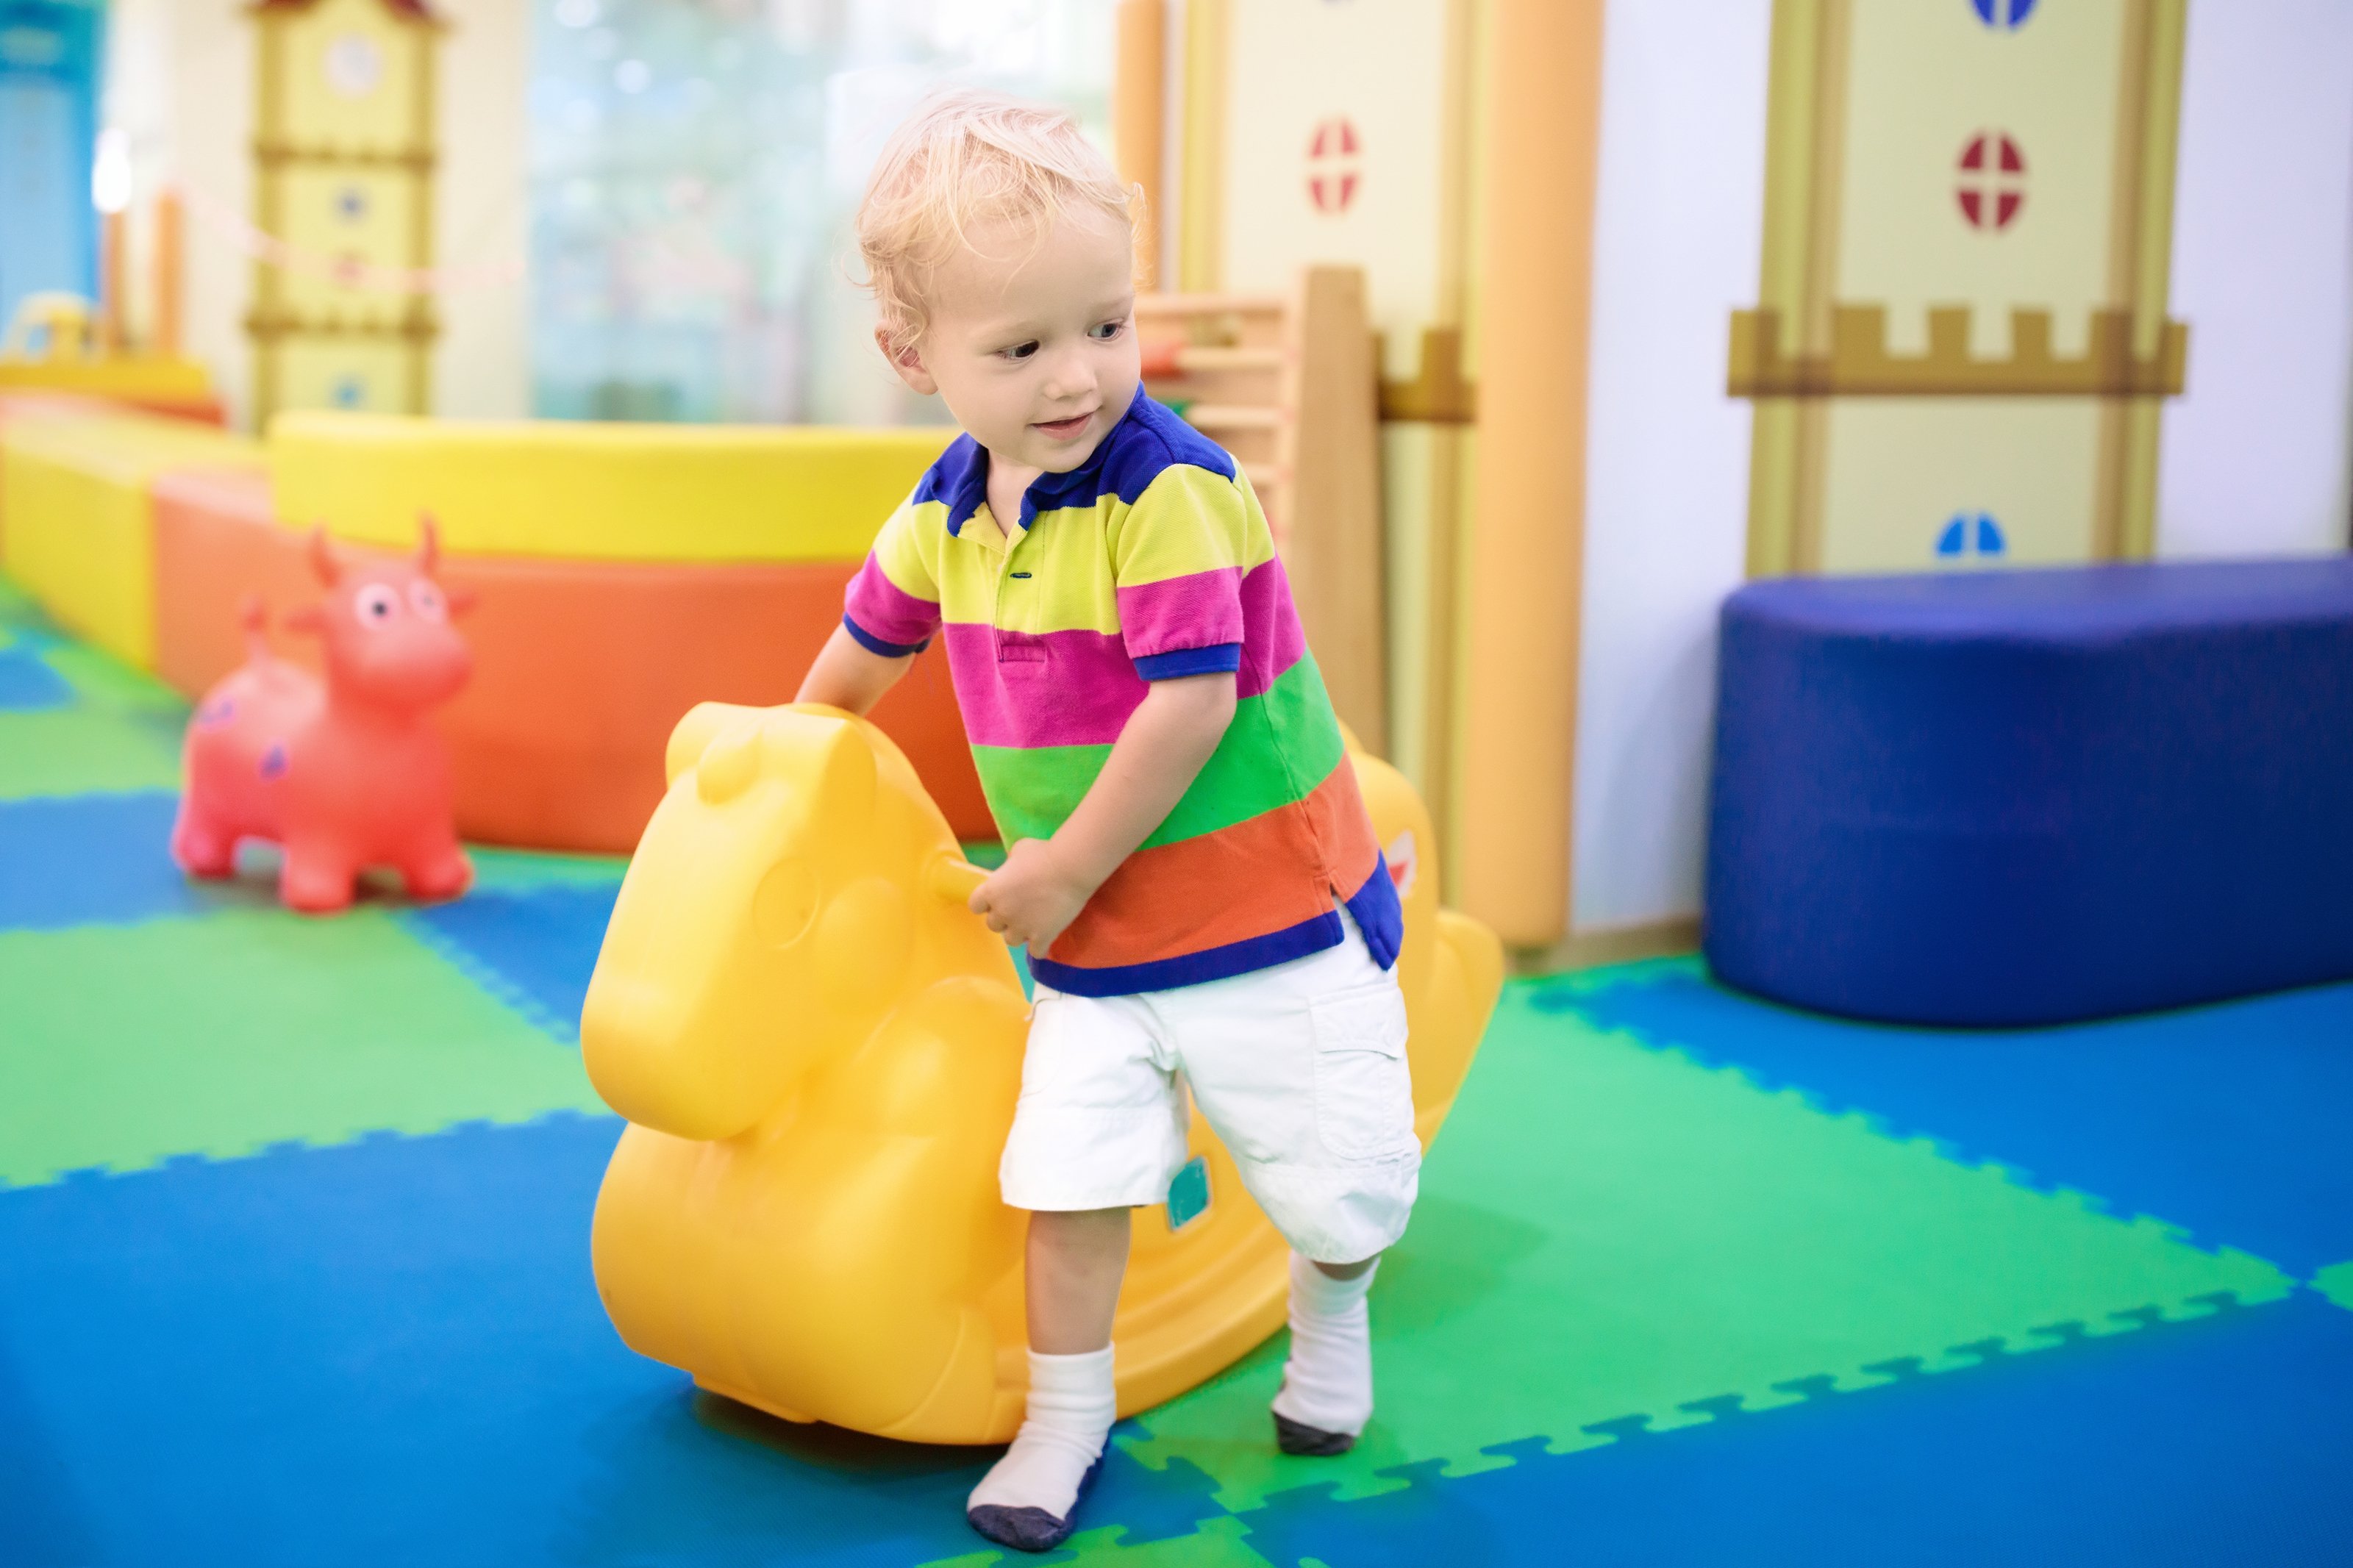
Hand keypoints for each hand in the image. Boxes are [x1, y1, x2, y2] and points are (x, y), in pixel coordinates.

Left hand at [971, 837, 1096, 954]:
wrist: (1071, 868)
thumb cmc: (1044, 854)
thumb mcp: (1019, 850)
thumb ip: (1009, 864)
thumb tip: (1012, 868)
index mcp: (992, 891)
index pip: (975, 906)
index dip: (986, 903)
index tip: (998, 899)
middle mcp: (1002, 912)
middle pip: (993, 925)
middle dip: (1004, 918)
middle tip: (1019, 908)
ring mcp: (1022, 927)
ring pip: (1011, 940)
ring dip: (1019, 932)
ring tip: (1032, 922)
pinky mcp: (1042, 937)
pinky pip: (1036, 952)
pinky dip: (1040, 946)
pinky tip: (1046, 936)